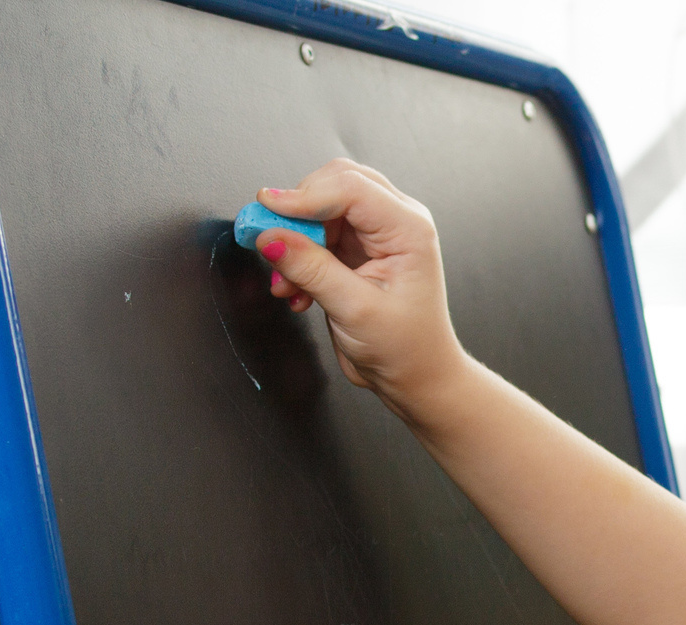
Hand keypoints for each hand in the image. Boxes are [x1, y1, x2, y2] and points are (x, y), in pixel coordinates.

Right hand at [252, 162, 468, 414]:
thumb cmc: (407, 350)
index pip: (350, 188)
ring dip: (293, 243)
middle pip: (332, 186)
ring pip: (318, 211)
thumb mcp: (355, 310)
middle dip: (297, 214)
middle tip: (273, 246)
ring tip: (288, 285)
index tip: (269, 211)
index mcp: (408, 229)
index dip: (304, 195)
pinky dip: (296, 259)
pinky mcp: (355, 251)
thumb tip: (270, 236)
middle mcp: (394, 223)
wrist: (416, 378)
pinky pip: (314, 236)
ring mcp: (374, 235)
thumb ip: (311, 269)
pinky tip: (297, 291)